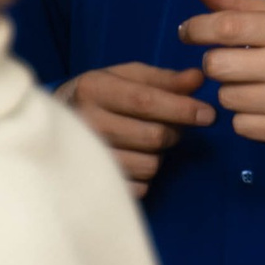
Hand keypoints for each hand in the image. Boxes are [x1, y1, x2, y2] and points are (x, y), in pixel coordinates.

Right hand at [65, 60, 212, 194]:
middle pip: (153, 136)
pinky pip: (140, 186)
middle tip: (169, 126)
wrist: (55, 122)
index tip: (208, 114)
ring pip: (150, 165)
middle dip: (173, 133)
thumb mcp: (127, 78)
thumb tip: (198, 78)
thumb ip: (164, 79)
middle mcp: (86, 122)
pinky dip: (146, 176)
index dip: (181, 109)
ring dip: (158, 155)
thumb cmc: (102, 96)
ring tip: (144, 143)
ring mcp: (87, 156)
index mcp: (94, 89)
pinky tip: (133, 159)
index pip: (145, 101)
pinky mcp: (93, 183)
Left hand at [179, 0, 264, 148]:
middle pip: (215, 66)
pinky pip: (240, 126)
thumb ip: (241, 4)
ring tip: (258, 87)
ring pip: (225, 99)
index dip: (195, 29)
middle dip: (216, 64)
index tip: (188, 32)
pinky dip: (247, 119)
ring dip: (234, 93)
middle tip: (233, 64)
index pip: (225, 27)